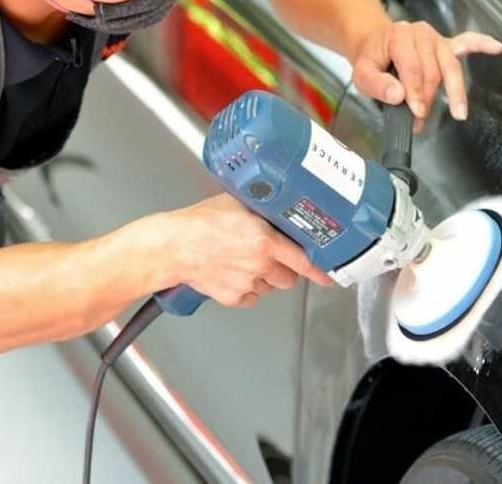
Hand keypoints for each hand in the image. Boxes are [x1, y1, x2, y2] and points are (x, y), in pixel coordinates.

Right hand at [152, 194, 332, 307]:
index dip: (319, 269)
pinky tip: (233, 272)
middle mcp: (258, 265)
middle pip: (289, 278)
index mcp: (263, 241)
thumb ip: (261, 209)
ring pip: (270, 287)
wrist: (172, 247)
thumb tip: (279, 205)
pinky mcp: (233, 298)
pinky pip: (252, 297)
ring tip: (243, 261)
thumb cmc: (198, 223)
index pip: (303, 260)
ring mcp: (246, 284)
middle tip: (271, 256)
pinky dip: (248, 289)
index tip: (329, 274)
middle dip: (285, 268)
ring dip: (265, 277)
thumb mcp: (235, 204)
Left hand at [350, 23, 501, 130]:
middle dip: (429, 97)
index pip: (413, 67)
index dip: (415, 92)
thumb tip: (397, 95)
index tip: (415, 112)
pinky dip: (481, 44)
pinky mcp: (446, 44)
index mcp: (400, 37)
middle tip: (421, 118)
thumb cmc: (371, 59)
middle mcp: (421, 34)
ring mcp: (436, 38)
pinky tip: (496, 47)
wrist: (374, 45)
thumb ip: (376, 84)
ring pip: (450, 65)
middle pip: (433, 70)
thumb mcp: (362, 73)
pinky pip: (466, 42)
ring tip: (459, 111)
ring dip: (455, 90)